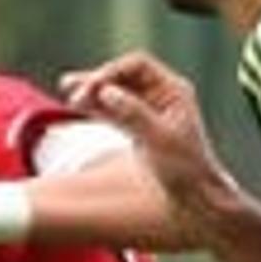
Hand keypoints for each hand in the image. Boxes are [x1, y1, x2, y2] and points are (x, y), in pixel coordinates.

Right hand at [58, 52, 232, 210]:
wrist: (193, 195)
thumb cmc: (184, 167)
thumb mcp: (159, 139)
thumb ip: (133, 113)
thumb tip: (107, 91)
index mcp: (173, 90)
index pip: (138, 66)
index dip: (112, 71)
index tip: (93, 86)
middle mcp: (162, 95)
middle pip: (124, 76)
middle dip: (98, 80)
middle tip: (72, 90)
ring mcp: (149, 110)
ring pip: (116, 92)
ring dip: (93, 92)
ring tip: (67, 90)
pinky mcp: (138, 126)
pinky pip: (114, 110)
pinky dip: (96, 107)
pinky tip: (77, 106)